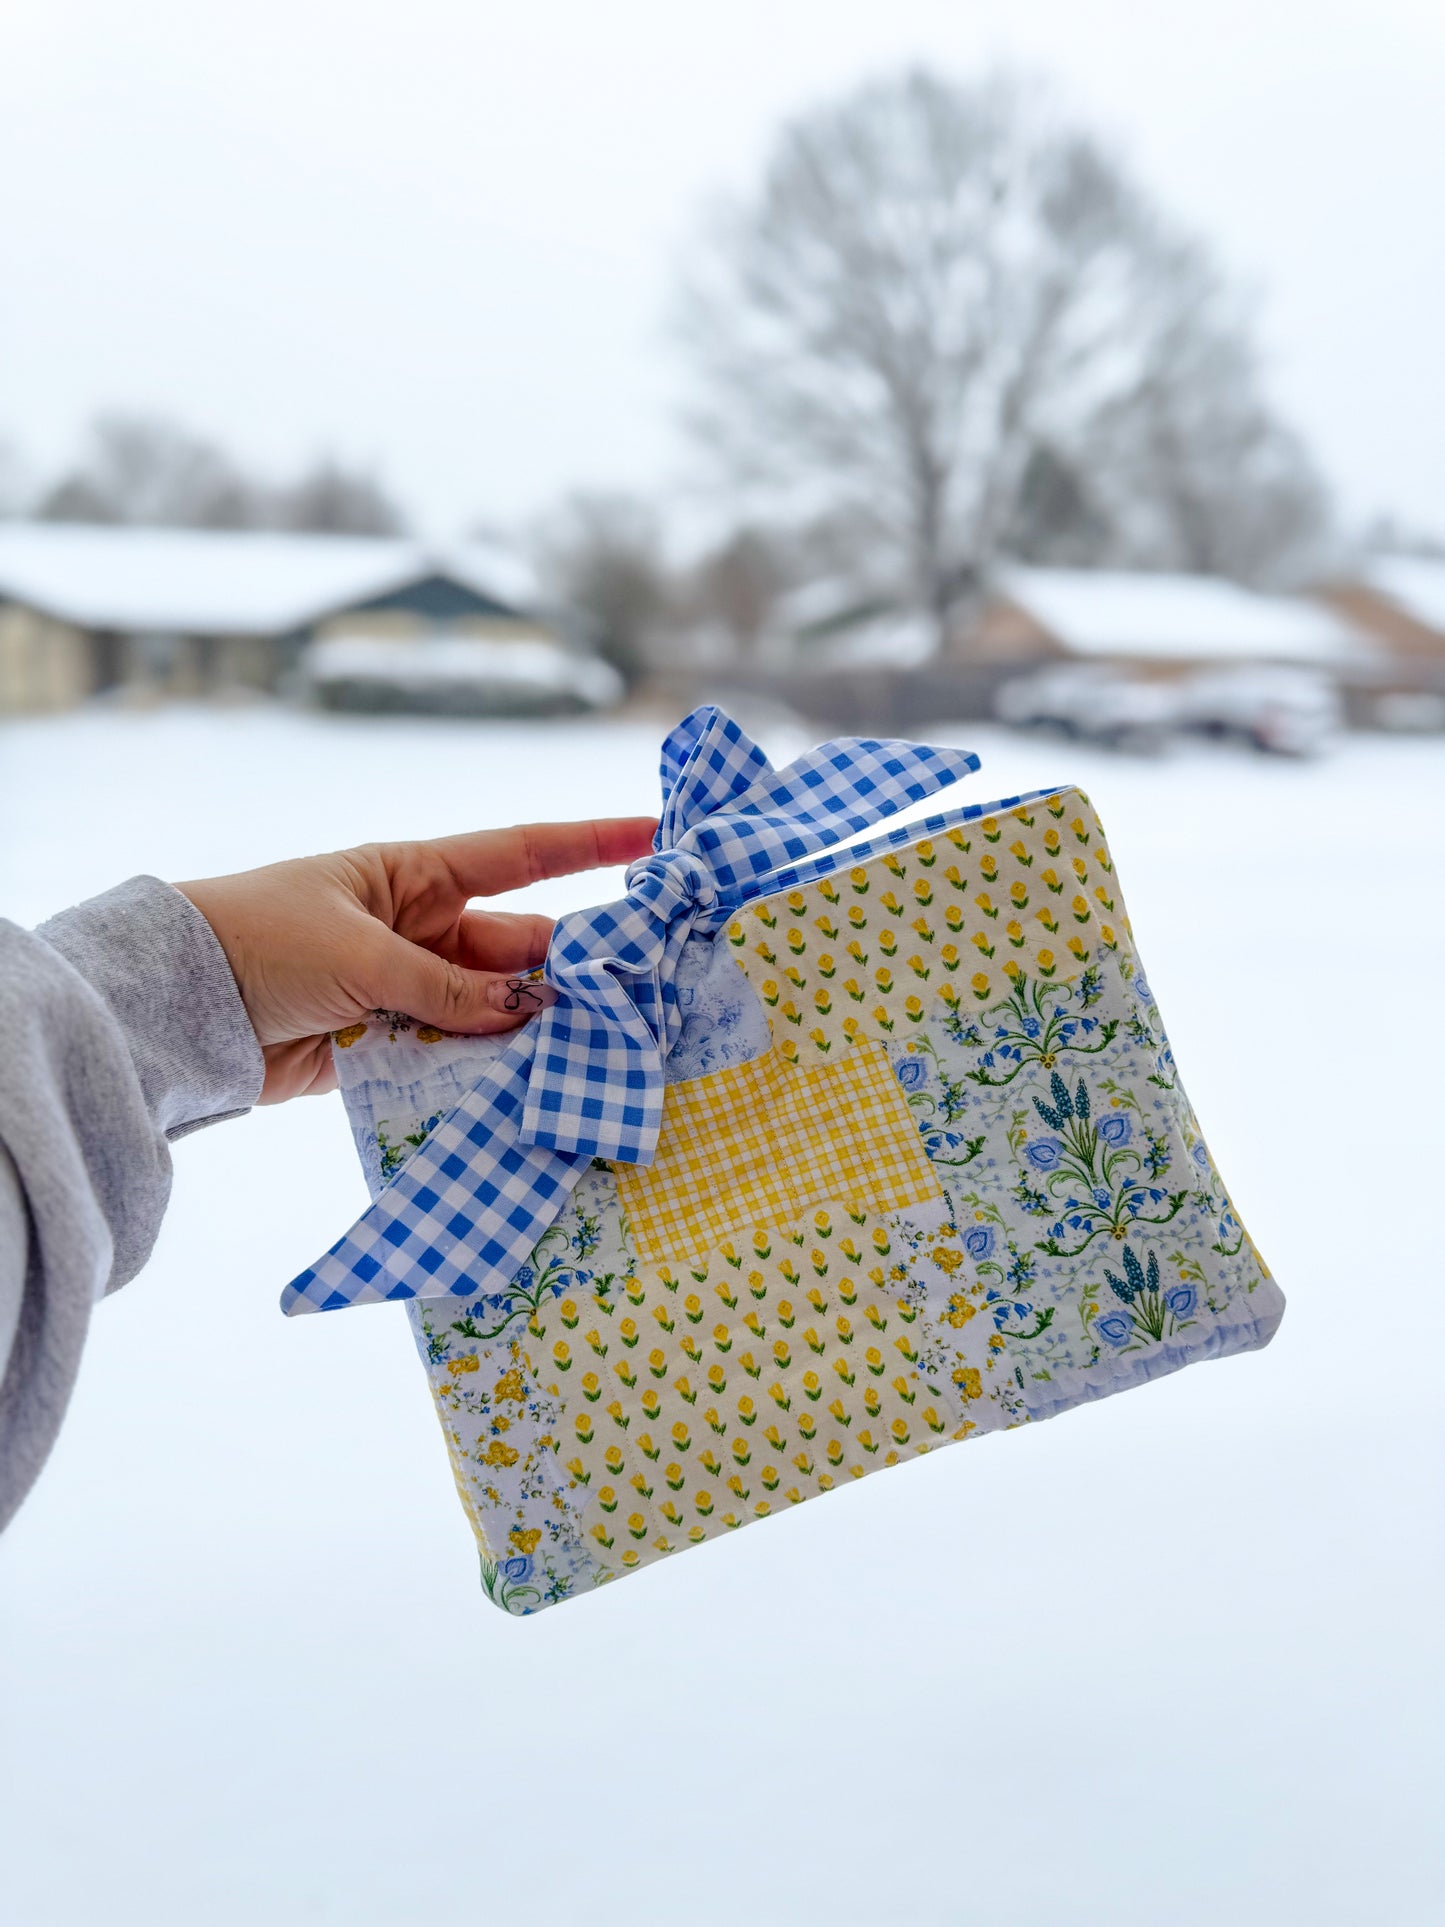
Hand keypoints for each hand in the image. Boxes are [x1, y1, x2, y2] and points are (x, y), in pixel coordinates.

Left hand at [178, 817, 655, 1103]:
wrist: (176, 1004)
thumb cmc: (260, 939)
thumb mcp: (361, 952)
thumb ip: (447, 988)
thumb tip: (528, 1011)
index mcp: (415, 875)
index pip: (523, 854)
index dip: (591, 844)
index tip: (658, 838)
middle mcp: (422, 928)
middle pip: (519, 945)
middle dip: (574, 968)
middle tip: (640, 992)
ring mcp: (408, 989)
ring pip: (494, 1009)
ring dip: (533, 1030)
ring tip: (595, 1050)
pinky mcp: (387, 1047)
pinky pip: (455, 1057)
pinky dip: (487, 1073)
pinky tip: (531, 1088)